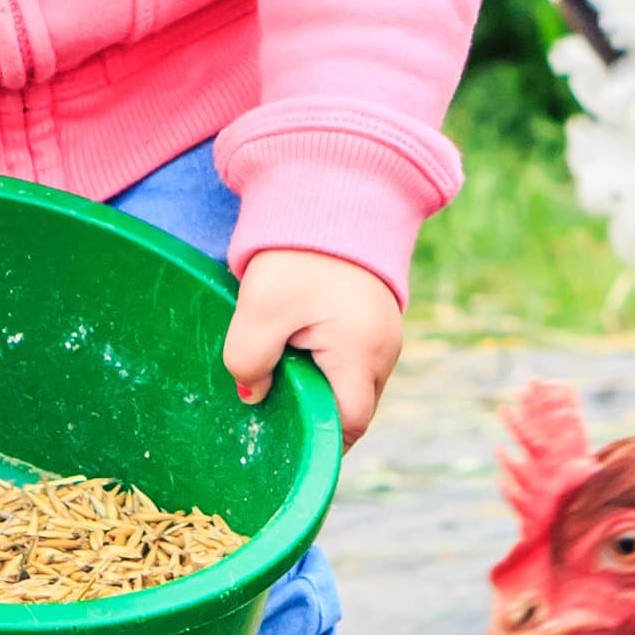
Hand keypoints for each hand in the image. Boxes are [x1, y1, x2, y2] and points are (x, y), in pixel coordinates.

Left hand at [224, 248, 403, 446]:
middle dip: (319, 415)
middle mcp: (385, 351)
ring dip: (324, 385)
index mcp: (361, 354)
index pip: (348, 424)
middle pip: (355, 408)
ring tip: (286, 368)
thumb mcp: (259, 309)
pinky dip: (331, 363)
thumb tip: (252, 394)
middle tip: (278, 405)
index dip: (320, 441)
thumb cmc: (297, 255)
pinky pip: (357, 358)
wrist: (333, 192)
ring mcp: (387, 333)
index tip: (287, 441)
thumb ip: (248, 360)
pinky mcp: (378, 317)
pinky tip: (301, 344)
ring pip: (356, 383)